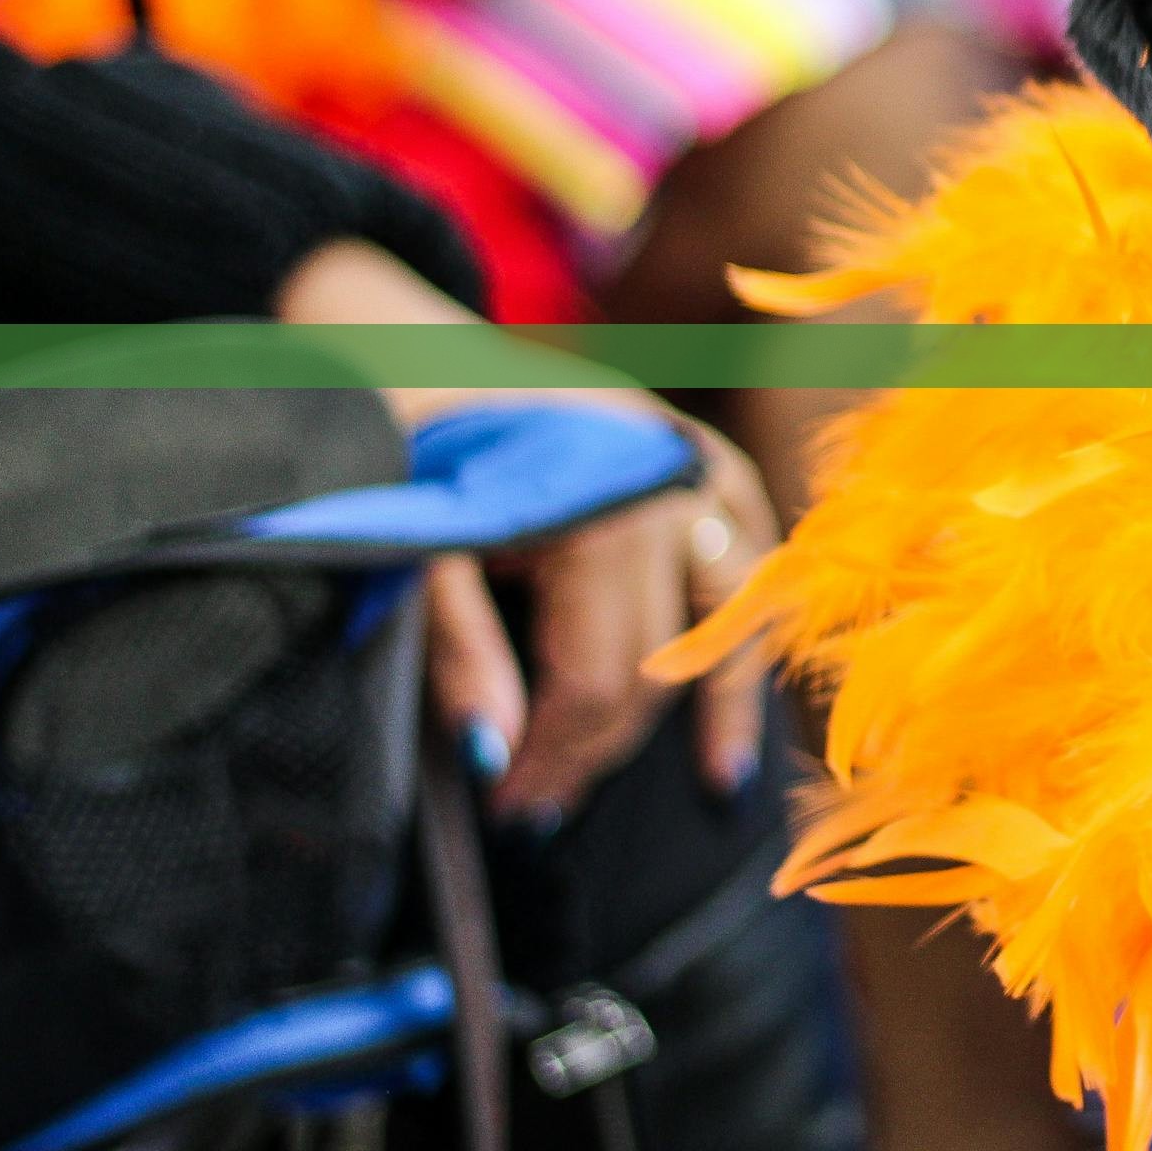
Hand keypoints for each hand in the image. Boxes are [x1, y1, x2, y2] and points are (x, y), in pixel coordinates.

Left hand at [273, 240, 778, 821]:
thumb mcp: (413, 545)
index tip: (509, 810)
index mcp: (601, 510)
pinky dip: (745, 622)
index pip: (600, 680)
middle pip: (659, 665)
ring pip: (729, 619)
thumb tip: (497, 756)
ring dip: (716, 704)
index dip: (555, 759)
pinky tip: (739, 670)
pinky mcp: (704, 461)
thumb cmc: (404, 437)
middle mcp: (672, 491)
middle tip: (539, 808)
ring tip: (714, 780)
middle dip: (599, 749)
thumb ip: (457, 652)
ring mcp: (699, 471)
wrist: (408, 339)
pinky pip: (747, 557)